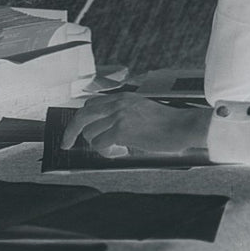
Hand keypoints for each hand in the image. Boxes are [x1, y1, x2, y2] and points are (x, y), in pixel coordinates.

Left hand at [61, 93, 208, 155]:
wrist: (183, 126)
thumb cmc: (168, 123)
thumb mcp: (142, 110)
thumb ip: (124, 115)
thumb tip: (106, 132)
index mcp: (122, 98)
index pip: (90, 105)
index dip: (80, 119)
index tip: (75, 130)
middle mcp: (117, 104)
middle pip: (82, 117)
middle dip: (71, 132)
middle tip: (67, 144)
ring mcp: (118, 116)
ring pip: (91, 134)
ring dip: (99, 146)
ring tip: (117, 149)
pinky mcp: (121, 131)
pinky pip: (100, 145)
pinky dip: (106, 152)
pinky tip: (121, 152)